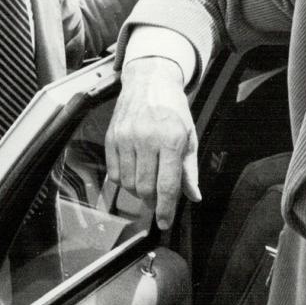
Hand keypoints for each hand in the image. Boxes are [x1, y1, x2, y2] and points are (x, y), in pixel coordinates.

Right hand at [106, 56, 200, 229]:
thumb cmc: (172, 109)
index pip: (166, 185)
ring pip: (128, 183)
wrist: (149, 81)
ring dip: (138, 193)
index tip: (164, 223)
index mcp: (171, 139)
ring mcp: (126, 138)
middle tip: (158, 203)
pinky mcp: (112, 138)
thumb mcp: (189, 136)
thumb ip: (189, 169)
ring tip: (147, 187)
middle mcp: (146, 139)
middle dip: (152, 202)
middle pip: (145, 187)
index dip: (165, 209)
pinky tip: (134, 175)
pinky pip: (114, 172)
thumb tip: (193, 196)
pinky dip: (124, 181)